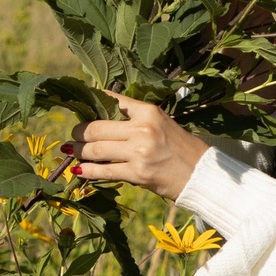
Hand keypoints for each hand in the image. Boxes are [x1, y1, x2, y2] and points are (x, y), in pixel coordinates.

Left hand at [67, 93, 209, 202]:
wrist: (202, 175)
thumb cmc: (183, 149)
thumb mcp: (163, 124)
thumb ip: (137, 120)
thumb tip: (104, 119)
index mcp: (149, 111)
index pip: (111, 100)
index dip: (90, 103)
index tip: (79, 108)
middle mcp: (142, 128)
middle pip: (96, 127)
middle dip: (79, 132)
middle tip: (73, 136)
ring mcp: (138, 151)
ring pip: (96, 149)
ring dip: (79, 151)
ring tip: (73, 152)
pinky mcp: (137, 173)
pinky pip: (104, 170)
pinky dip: (88, 171)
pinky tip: (79, 170)